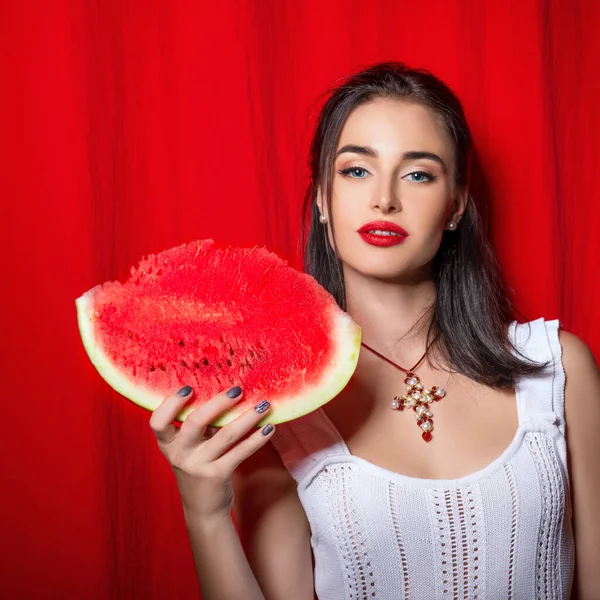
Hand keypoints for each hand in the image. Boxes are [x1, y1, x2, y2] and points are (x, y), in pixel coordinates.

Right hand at [149, 385, 274, 519]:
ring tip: (263, 404)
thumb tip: (225, 392)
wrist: (203, 509)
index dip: (170, 404)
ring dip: (248, 417)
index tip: (188, 388)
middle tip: (237, 390)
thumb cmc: (198, 467)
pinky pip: (240, 451)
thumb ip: (199, 424)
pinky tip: (269, 428)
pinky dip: (256, 438)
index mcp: (168, 444)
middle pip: (195, 422)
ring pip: (225, 435)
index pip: (157, 422)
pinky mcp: (217, 476)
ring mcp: (198, 466)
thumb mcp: (191, 447)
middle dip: (218, 403)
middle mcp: (179, 454)